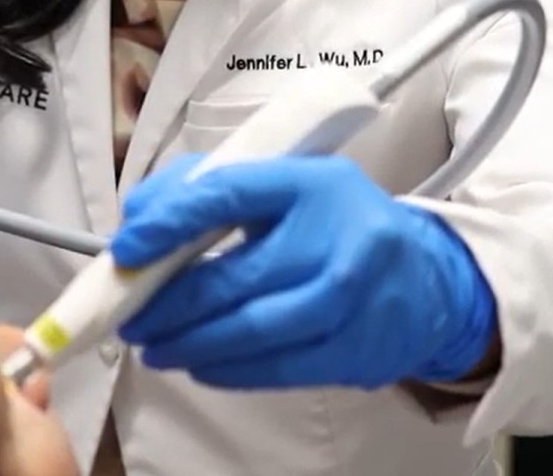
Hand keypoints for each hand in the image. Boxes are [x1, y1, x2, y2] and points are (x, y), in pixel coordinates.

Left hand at [110, 154, 497, 390]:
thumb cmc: (336, 226)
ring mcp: (350, 299)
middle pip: (230, 278)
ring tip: (154, 345)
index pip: (227, 194)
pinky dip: (226, 370)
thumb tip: (141, 221)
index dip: (168, 222)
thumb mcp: (286, 186)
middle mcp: (336, 238)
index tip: (127, 248)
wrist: (425, 278)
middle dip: (165, 304)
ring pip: (249, 331)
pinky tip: (199, 363)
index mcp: (313, 183)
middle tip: (131, 316)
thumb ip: (211, 189)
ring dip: (188, 344)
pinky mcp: (355, 350)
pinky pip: (274, 368)